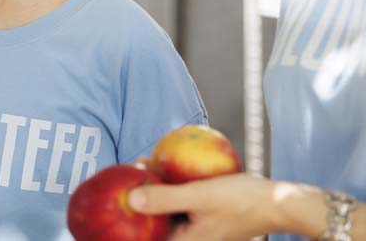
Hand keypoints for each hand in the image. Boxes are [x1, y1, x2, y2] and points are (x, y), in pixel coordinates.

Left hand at [128, 174, 282, 240]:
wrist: (280, 203)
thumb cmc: (242, 202)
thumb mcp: (198, 196)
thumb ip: (164, 199)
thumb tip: (129, 200)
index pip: (146, 235)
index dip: (129, 221)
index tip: (117, 195)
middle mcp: (189, 240)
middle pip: (153, 221)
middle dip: (139, 199)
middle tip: (128, 173)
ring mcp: (197, 230)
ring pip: (165, 209)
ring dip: (154, 189)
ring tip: (143, 165)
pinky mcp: (204, 218)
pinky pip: (180, 202)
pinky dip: (171, 187)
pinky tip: (165, 165)